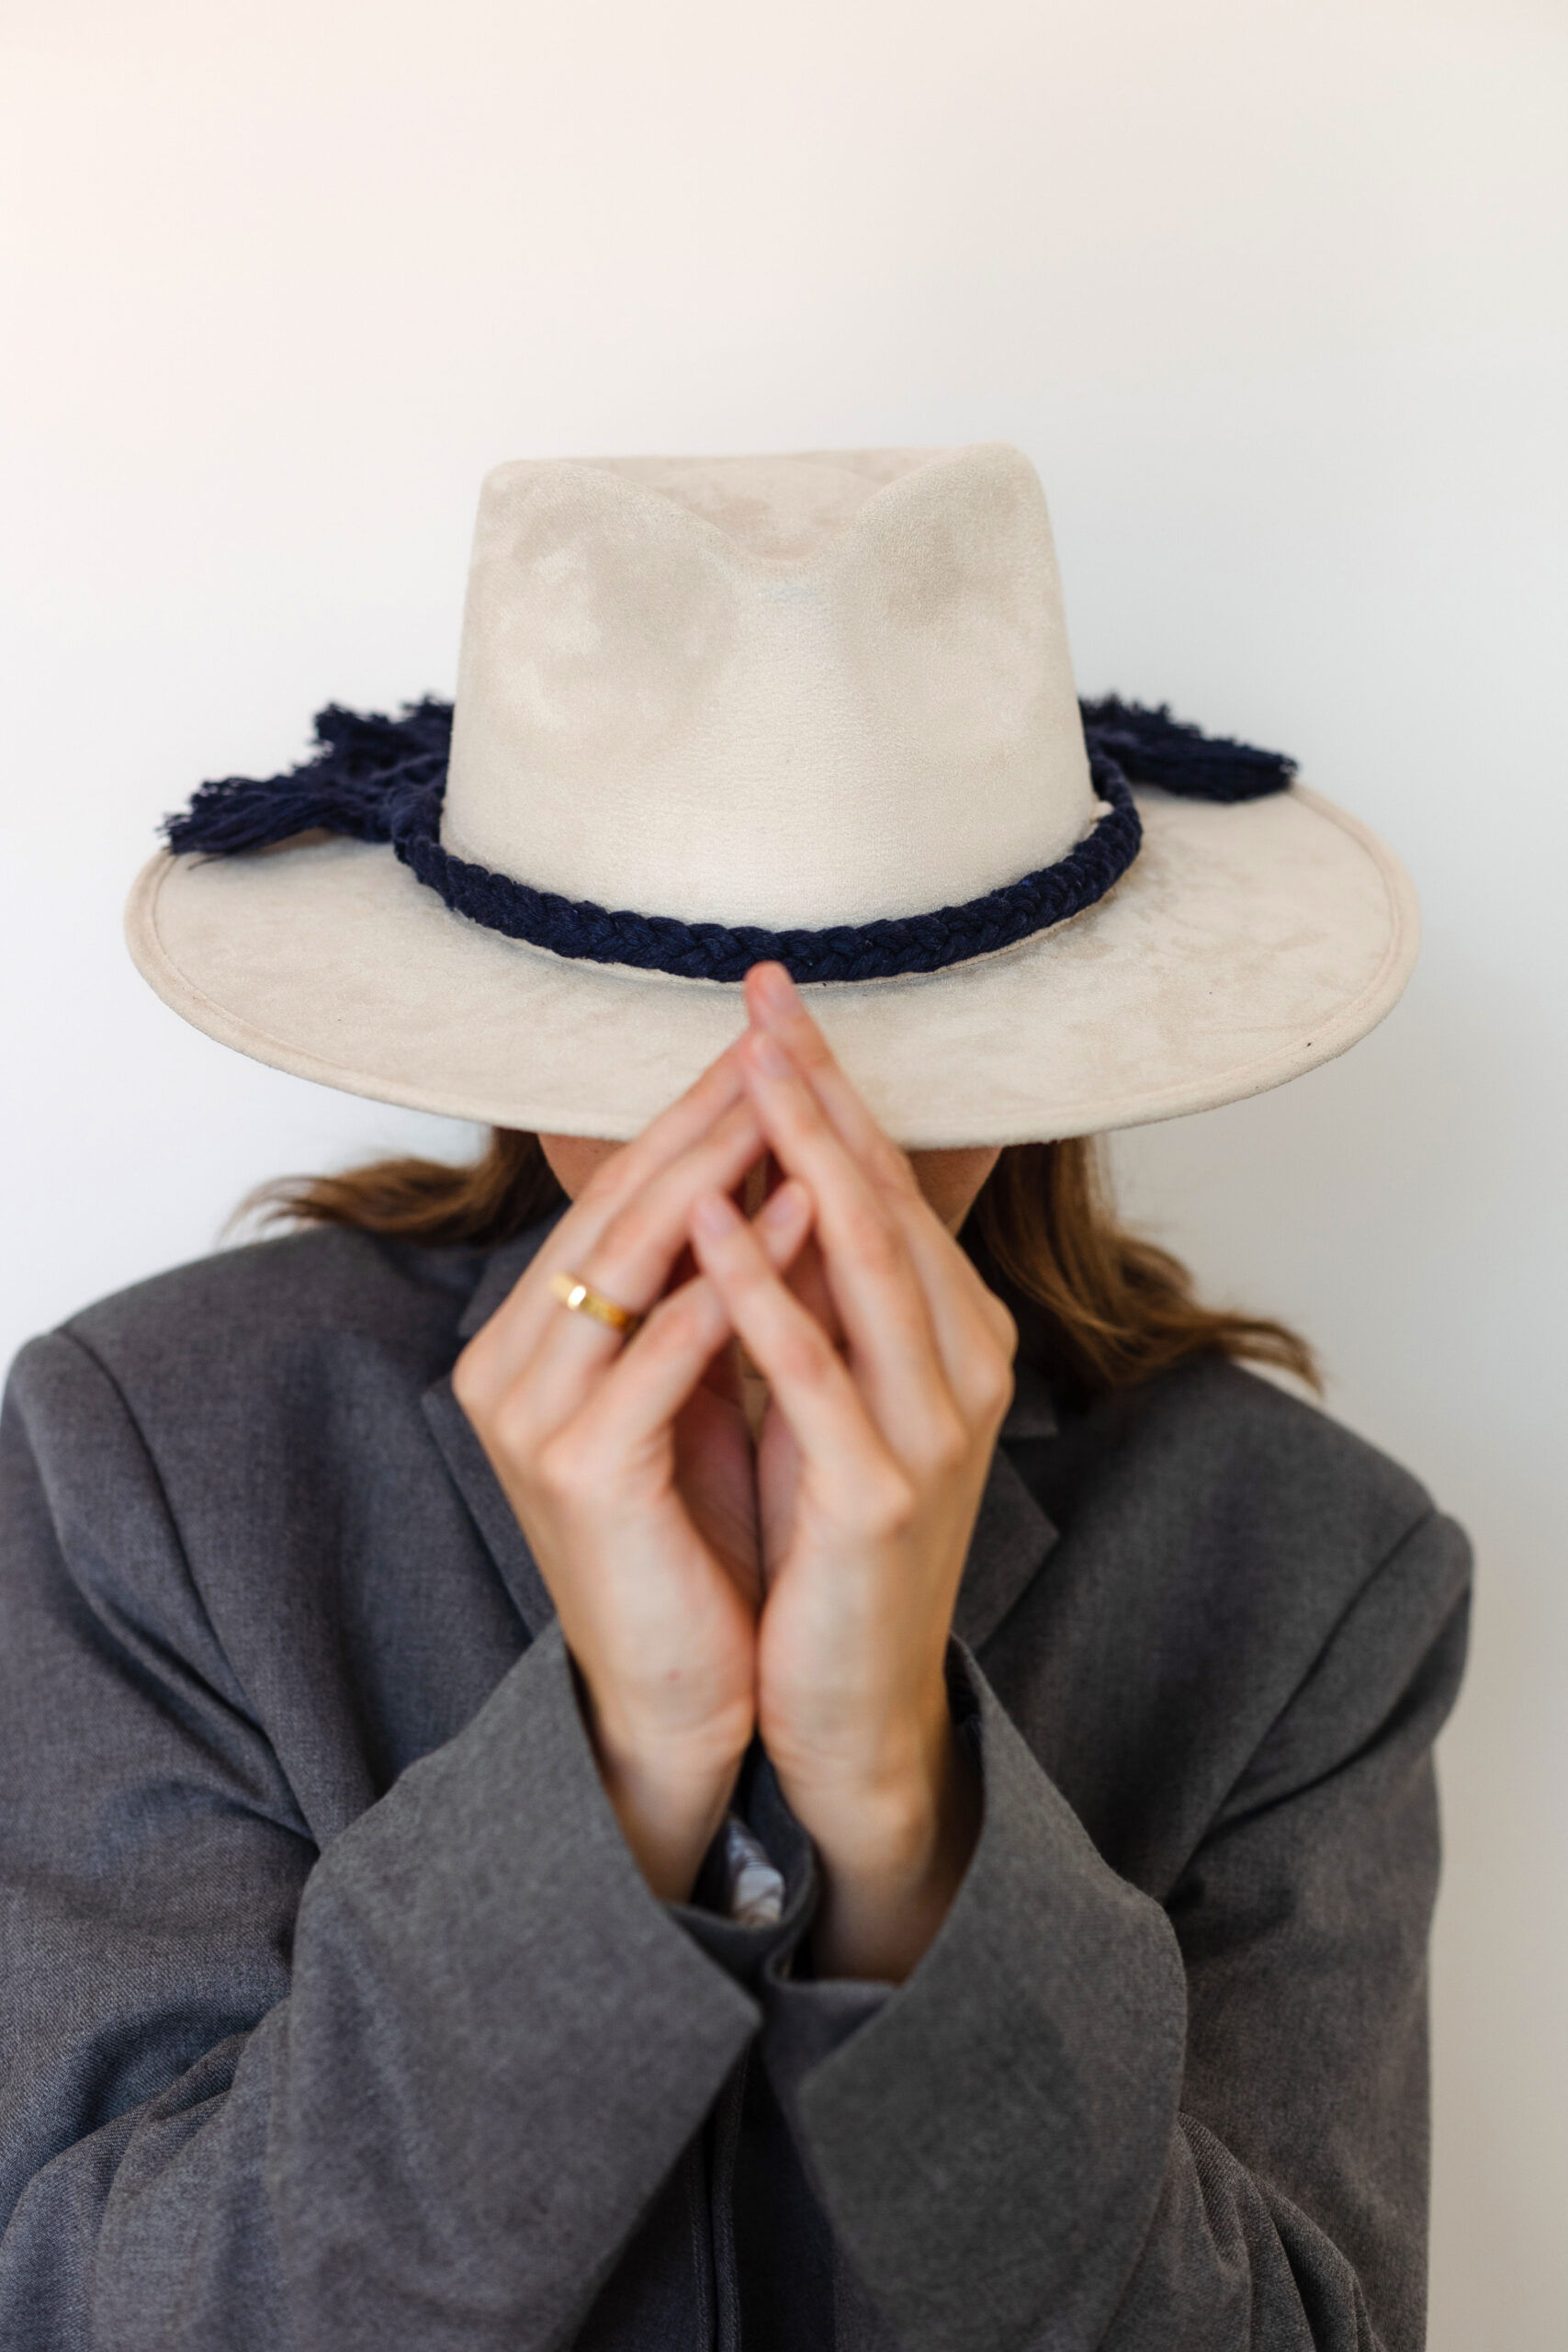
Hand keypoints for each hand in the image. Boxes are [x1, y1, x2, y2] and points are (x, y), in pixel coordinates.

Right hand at [452, 1048, 811, 1901]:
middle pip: (617, 1207)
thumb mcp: (696, 1385)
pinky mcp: (575, 1472)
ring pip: (630, 1260)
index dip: (696, 1115)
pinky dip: (731, 1280)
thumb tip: (776, 1158)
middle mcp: (508, 1364)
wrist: (688, 1690)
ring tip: (796, 1104)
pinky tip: (796, 1218)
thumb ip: (705, 1285)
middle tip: (782, 1041)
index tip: (773, 1046)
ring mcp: (529, 1417)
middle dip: (707, 1119)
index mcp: (528, 1335)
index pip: (616, 1194)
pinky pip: (661, 1352)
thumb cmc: (699, 1532)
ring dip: (720, 1176)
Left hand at [687, 965, 1016, 1979]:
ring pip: (865, 1260)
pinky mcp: (880, 1492)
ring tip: (745, 1066)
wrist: (852, 1702)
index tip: (773, 1001)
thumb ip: (815, 1294)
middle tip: (766, 992)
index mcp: (956, 1333)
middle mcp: (964, 1363)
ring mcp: (931, 1428)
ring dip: (800, 1152)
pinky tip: (710, 1214)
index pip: (886, 1183)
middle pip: (884, 1196)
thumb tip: (759, 1177)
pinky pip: (810, 1368)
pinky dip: (758, 1284)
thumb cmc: (828, 1540)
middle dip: (819, 1088)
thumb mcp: (832, 1395)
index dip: (830, 1086)